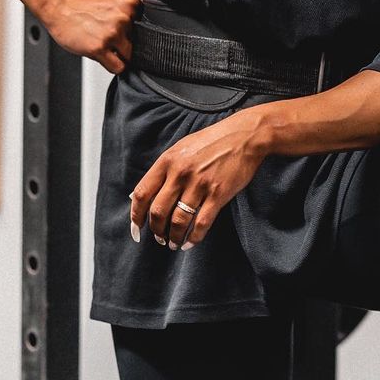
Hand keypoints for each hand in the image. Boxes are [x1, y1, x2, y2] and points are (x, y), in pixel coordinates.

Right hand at [44, 0, 141, 73]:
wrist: (61, 6)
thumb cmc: (85, 6)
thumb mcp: (115, 1)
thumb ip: (131, 15)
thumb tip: (147, 37)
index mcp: (131, 3)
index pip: (148, 28)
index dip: (135, 33)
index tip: (125, 32)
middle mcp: (124, 17)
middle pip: (140, 44)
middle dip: (126, 44)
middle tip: (110, 37)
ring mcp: (112, 33)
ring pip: (129, 57)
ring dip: (119, 56)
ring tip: (105, 46)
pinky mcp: (99, 47)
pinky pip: (118, 67)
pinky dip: (113, 66)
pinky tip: (103, 55)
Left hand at [129, 108, 270, 249]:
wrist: (244, 136)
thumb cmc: (211, 142)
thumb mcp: (180, 149)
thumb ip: (163, 170)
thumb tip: (142, 194)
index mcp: (167, 161)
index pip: (143, 194)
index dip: (136, 215)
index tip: (136, 229)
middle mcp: (180, 173)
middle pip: (158, 212)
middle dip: (156, 230)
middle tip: (159, 238)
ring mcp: (200, 184)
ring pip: (178, 221)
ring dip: (173, 237)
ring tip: (173, 243)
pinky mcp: (218, 194)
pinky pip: (202, 223)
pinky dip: (194, 237)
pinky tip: (190, 242)